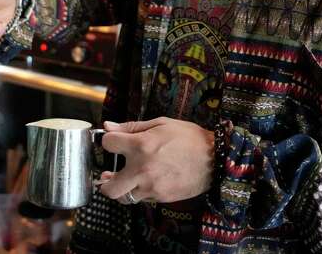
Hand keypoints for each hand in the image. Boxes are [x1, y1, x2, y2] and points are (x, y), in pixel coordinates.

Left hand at [98, 117, 213, 204]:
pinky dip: (140, 191)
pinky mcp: (162, 197)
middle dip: (105, 182)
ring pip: (124, 197)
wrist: (216, 159)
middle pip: (109, 187)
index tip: (113, 142)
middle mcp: (142, 169)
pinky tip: (145, 181)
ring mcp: (152, 186)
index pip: (108, 144)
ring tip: (126, 180)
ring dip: (122, 189)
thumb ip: (131, 127)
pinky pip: (142, 198)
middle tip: (108, 175)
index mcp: (140, 146)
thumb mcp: (161, 124)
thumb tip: (108, 127)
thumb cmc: (189, 138)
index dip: (108, 141)